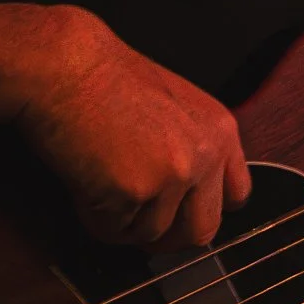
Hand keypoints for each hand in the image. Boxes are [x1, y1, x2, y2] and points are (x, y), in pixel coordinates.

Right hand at [17, 10, 251, 247]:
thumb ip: (191, 149)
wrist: (66, 65)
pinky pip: (113, 231)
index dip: (203, 210)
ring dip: (122, 222)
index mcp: (220, 131)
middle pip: (202, 231)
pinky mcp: (134, 192)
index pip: (236, 195)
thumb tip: (183, 201)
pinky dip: (94, 217)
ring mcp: (172, 176)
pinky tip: (85, 181)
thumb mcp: (174, 108)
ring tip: (100, 181)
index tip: (181, 214)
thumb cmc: (106, 80)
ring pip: (151, 235)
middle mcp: (205, 156)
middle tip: (137, 222)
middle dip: (167, 237)